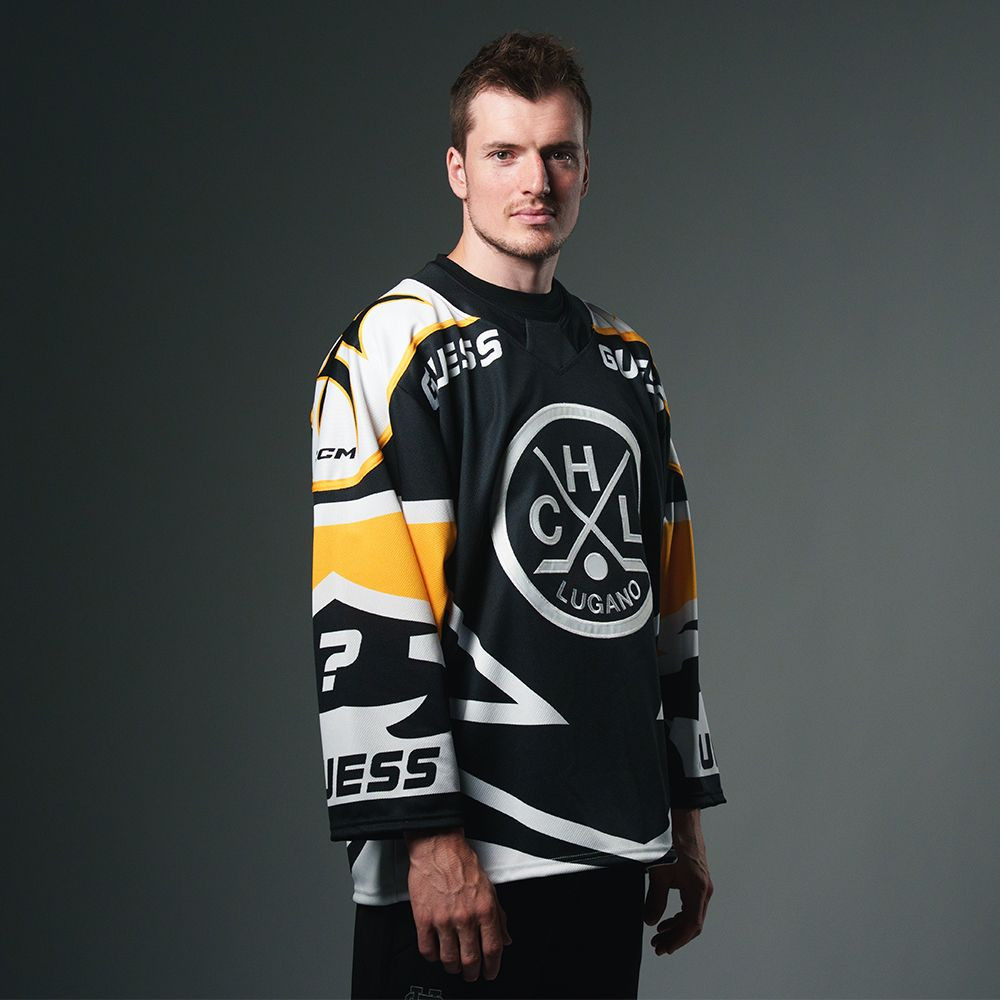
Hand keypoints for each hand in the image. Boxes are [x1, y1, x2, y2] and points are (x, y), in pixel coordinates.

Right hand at [405, 826, 511, 981]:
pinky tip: (436, 952)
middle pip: (471, 959)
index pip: (493, 948)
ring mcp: (443, 919)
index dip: (492, 966)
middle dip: (472, 973)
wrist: (437, 846)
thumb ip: (498, 915)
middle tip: (470, 974)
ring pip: (449, 959)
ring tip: (453, 964)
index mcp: (484, 908)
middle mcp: (465, 916)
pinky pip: (427, 949)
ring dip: (452, 966)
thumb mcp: (489, 887)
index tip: (490, 972)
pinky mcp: (423, 918)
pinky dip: (433, 957)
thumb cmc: (461, 862)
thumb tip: (505, 937)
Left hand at [643, 809, 713, 955]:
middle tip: (658, 946)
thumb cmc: (672, 842)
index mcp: (699, 890)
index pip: (691, 925)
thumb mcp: (659, 873)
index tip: (663, 947)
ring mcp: (702, 884)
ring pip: (692, 915)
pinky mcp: (697, 879)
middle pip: (693, 924)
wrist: (681, 820)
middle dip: (675, 937)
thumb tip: (650, 921)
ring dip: (676, 927)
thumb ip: (655, 900)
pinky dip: (679, 915)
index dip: (677, 939)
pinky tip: (666, 918)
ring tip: (659, 935)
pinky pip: (690, 904)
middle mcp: (704, 889)